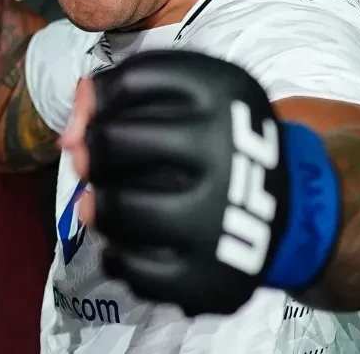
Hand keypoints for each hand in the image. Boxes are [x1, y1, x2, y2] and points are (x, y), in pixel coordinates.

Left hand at [62, 50, 335, 316]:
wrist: (290, 208)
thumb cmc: (222, 140)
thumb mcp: (195, 95)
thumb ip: (126, 91)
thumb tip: (69, 129)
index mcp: (225, 91)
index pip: (128, 82)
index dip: (97, 101)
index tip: (99, 119)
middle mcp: (226, 149)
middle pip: (115, 141)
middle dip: (93, 151)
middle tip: (95, 160)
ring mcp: (220, 218)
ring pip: (117, 206)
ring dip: (97, 203)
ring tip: (104, 201)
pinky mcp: (209, 276)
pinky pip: (131, 266)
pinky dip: (116, 253)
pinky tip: (127, 241)